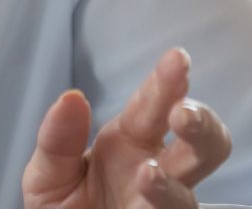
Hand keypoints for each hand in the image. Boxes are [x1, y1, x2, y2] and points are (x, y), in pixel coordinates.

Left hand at [22, 48, 232, 208]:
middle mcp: (158, 172)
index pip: (156, 105)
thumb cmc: (63, 206)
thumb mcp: (48, 172)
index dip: (167, 82)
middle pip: (203, 145)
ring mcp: (161, 207)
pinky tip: (143, 203)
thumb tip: (72, 97)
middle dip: (202, 125)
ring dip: (170, 186)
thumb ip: (58, 139)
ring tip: (146, 174)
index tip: (177, 59)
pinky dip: (160, 208)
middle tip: (182, 114)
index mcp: (132, 141)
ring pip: (189, 198)